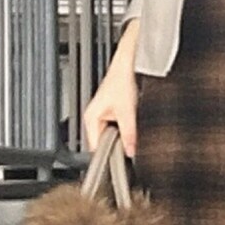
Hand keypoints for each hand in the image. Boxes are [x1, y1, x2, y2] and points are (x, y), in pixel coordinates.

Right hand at [83, 33, 137, 157]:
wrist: (129, 62)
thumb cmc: (122, 79)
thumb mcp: (127, 111)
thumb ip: (129, 133)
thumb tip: (130, 151)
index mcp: (91, 118)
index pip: (95, 148)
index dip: (108, 155)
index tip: (120, 161)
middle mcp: (95, 117)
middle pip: (105, 142)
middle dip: (118, 145)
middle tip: (130, 145)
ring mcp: (104, 114)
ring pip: (113, 135)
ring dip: (123, 136)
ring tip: (132, 129)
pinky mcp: (114, 111)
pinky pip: (119, 127)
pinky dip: (127, 128)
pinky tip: (134, 123)